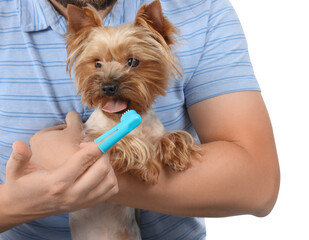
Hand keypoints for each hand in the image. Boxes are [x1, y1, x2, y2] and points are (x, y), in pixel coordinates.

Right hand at [1, 112, 117, 228]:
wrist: (22, 208)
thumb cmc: (21, 184)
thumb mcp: (15, 170)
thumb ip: (18, 157)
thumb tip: (20, 144)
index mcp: (57, 182)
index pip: (84, 160)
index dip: (96, 144)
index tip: (101, 135)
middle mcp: (73, 194)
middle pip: (102, 168)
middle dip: (102, 152)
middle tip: (91, 145)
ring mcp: (82, 201)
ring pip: (109, 179)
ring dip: (108, 164)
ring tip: (95, 157)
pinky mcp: (87, 204)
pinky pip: (110, 189)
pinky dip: (110, 177)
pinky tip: (98, 169)